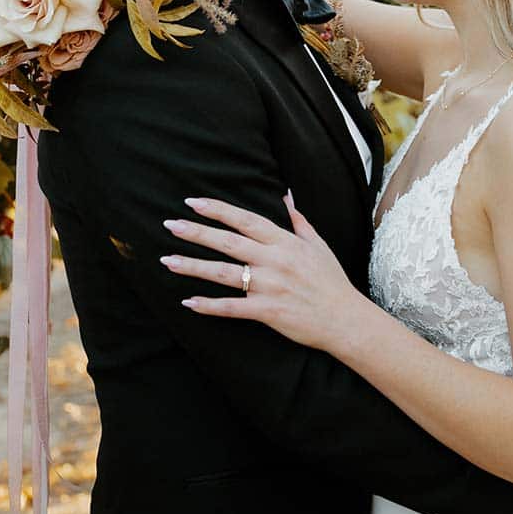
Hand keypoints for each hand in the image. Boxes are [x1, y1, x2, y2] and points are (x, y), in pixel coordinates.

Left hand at [160, 192, 363, 352]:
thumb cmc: (331, 280)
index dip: (218, 210)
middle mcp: (274, 260)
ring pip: (223, 273)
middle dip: (197, 232)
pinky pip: (232, 307)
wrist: (344, 318)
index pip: (245, 219)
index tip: (193, 202)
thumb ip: (298, 219)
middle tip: (171, 224)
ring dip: (193, 266)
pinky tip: (188, 302)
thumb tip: (286, 195)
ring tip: (168, 260)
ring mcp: (270, 286)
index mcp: (284, 241)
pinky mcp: (267, 311)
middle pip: (228, 242)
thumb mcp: (317, 244)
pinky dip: (209, 306)